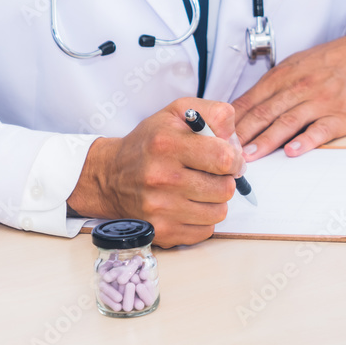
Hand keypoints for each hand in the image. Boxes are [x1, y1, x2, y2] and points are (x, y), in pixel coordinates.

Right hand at [67, 99, 244, 247]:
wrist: (109, 176)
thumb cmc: (149, 143)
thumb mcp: (178, 113)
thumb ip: (214, 114)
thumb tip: (235, 140)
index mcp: (167, 144)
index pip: (224, 158)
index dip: (234, 159)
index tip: (228, 159)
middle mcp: (162, 178)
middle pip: (225, 189)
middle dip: (224, 180)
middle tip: (210, 174)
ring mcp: (160, 208)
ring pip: (218, 212)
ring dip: (214, 201)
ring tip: (198, 189)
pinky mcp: (161, 231)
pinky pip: (205, 231)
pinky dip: (202, 219)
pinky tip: (188, 205)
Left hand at [233, 22, 345, 160]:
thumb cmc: (328, 64)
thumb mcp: (294, 67)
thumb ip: (269, 89)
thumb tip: (238, 111)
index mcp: (283, 77)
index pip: (249, 101)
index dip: (230, 122)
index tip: (216, 138)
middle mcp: (299, 88)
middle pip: (264, 113)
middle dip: (242, 135)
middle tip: (226, 153)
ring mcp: (320, 102)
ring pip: (287, 122)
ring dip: (266, 141)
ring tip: (250, 156)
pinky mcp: (341, 116)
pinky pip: (321, 130)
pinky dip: (306, 141)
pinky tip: (293, 151)